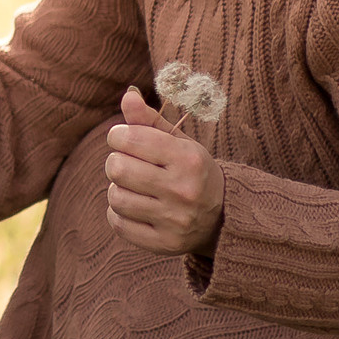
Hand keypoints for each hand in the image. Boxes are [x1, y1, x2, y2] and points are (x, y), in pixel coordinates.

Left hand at [105, 86, 224, 255]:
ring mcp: (174, 220)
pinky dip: (118, 213)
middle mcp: (183, 190)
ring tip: (133, 186)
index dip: (118, 135)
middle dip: (116, 161)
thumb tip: (128, 94)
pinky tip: (134, 207)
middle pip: (117, 168)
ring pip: (116, 197)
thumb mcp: (179, 142)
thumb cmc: (192, 171)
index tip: (123, 138)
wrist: (223, 217)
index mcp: (189, 158)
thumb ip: (150, 120)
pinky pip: (118, 223)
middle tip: (127, 163)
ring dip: (117, 188)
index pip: (131, 138)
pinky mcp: (163, 244)